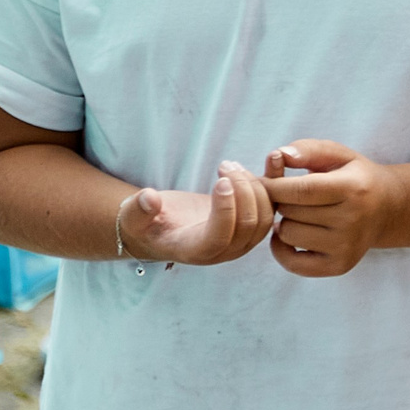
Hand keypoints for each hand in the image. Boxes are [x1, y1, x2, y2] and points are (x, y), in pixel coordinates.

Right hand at [116, 161, 274, 266]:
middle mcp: (225, 250)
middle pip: (249, 224)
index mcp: (196, 251)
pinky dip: (277, 182)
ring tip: (229, 165)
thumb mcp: (133, 218)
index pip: (220, 237)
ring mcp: (243, 239)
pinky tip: (274, 158)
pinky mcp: (254, 222)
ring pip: (266, 215)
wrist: (164, 226)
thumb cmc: (147, 222)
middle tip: (225, 166)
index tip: (221, 181)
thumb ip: (139, 210)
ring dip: (254, 184)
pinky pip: (274, 205)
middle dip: (242, 190)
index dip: (225, 210)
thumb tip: (149, 198)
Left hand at [262, 139, 401, 276]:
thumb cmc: (356, 178)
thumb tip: (275, 156)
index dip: (275, 185)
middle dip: (282, 201)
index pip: (301, 190)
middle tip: (291, 196)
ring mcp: (347, 246)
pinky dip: (281, 248)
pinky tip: (294, 233)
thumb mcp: (339, 155)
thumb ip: (307, 149)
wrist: (389, 208)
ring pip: (287, 235)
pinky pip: (291, 262)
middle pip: (291, 212)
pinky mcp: (339, 266)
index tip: (265, 181)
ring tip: (300, 214)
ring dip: (285, 222)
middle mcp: (353, 220)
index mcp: (353, 188)